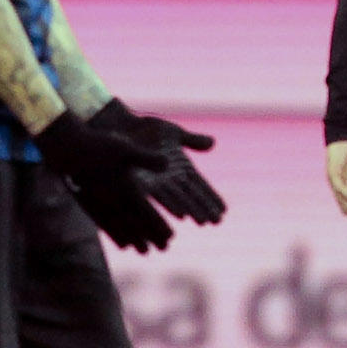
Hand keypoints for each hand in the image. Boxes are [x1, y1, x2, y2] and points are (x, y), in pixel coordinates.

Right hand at [34, 111, 171, 252]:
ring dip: (134, 241)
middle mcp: (115, 203)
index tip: (171, 237)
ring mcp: (102, 206)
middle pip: (137, 227)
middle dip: (151, 239)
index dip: (159, 227)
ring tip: (144, 252)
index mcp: (127, 190)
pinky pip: (105, 226)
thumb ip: (148, 158)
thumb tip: (168, 164)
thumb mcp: (127, 149)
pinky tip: (122, 244)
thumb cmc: (99, 147)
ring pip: (121, 230)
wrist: (68, 151)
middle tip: (164, 249)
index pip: (148, 215)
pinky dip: (115, 236)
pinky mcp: (90, 205)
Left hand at [88, 99, 225, 223]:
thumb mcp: (173, 133)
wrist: (122, 126)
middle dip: (204, 208)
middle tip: (217, 221)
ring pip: (178, 198)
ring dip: (190, 210)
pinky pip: (158, 194)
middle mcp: (171, 178)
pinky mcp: (141, 181)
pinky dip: (170, 204)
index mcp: (182, 167)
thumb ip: (192, 140)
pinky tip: (180, 214)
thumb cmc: (148, 130)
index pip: (200, 185)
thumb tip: (213, 143)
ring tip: (202, 221)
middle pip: (191, 195)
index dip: (211, 197)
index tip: (224, 210)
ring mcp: (157, 181)